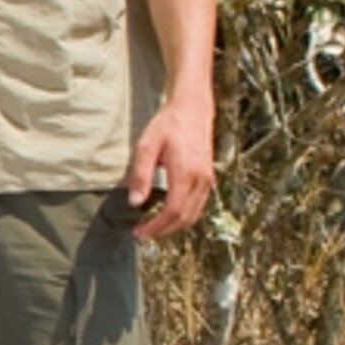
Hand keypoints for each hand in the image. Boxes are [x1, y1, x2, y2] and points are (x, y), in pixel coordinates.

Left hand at [123, 93, 215, 240]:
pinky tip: (166, 214)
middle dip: (163, 231)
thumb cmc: (167, 125)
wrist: (193, 109)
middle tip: (142, 234)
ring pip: (194, 214)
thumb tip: (136, 203)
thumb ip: (140, 175)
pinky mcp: (208, 177)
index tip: (139, 234)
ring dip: (173, 225)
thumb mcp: (146, 146)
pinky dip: (183, 215)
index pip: (173, 211)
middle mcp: (201, 179)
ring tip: (152, 227)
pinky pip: (198, 205)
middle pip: (185, 218)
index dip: (156, 227)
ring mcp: (208, 179)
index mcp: (186, 173)